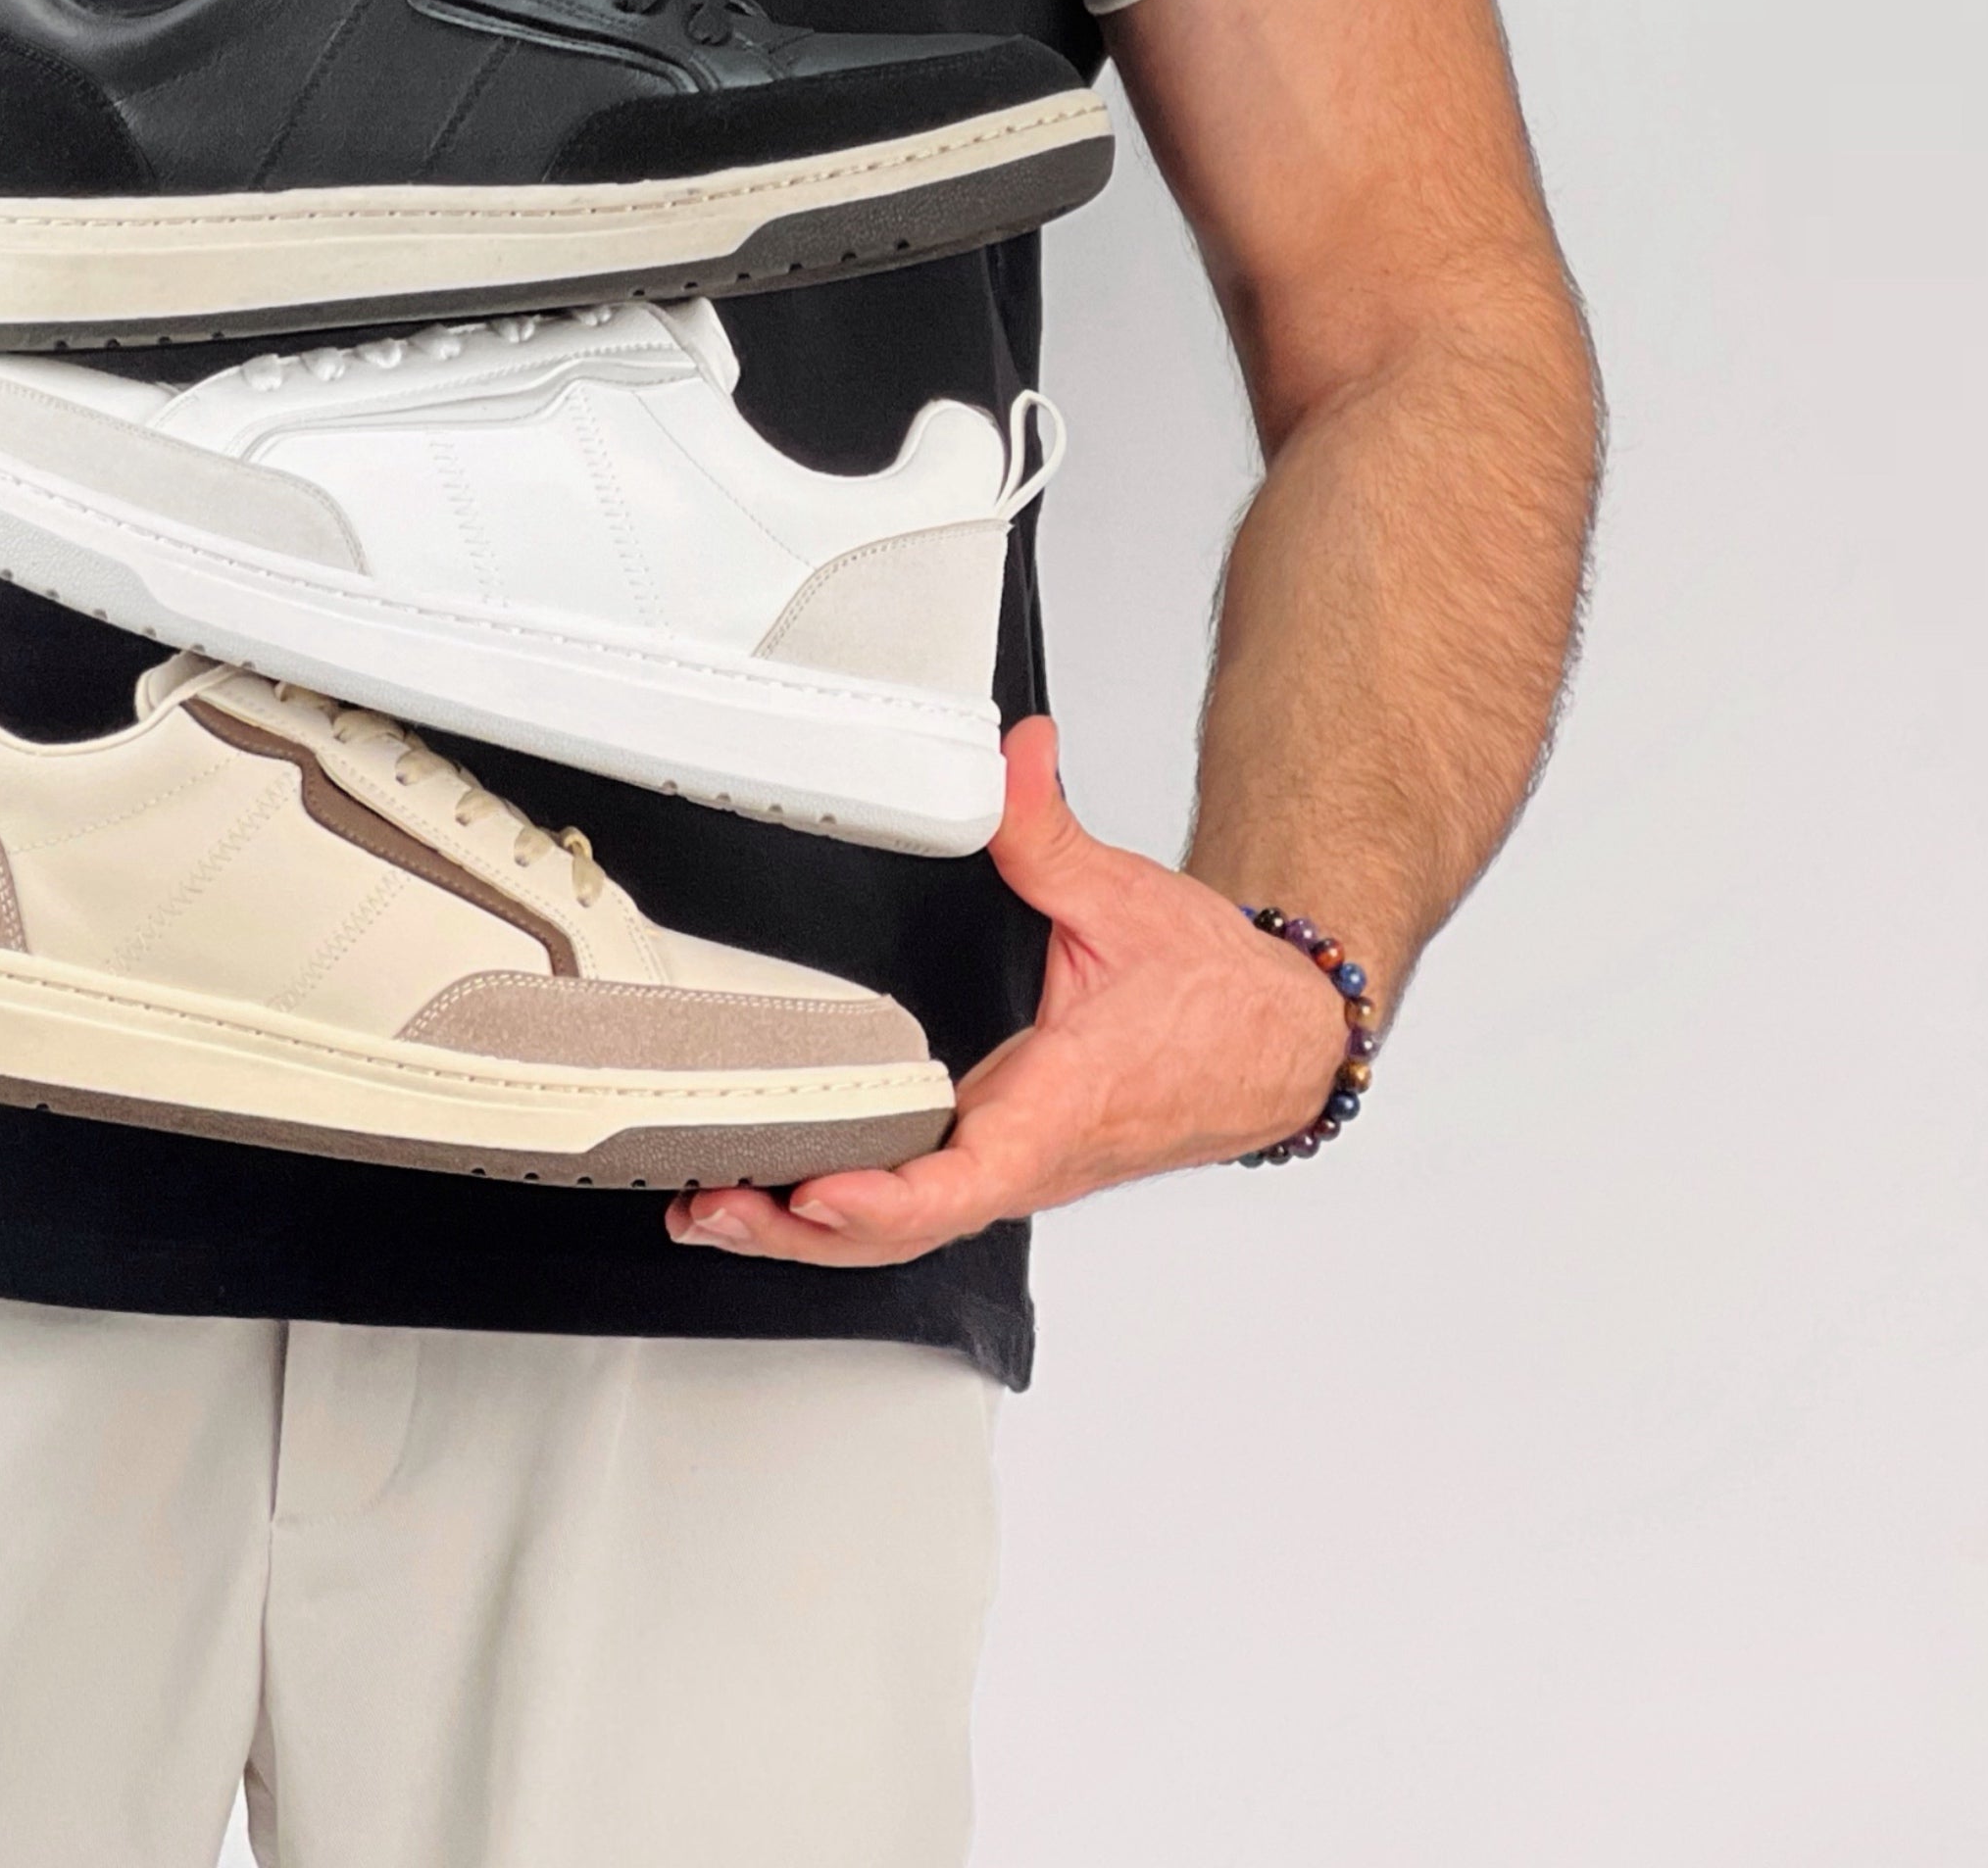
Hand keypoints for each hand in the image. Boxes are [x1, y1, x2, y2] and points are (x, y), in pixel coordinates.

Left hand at [667, 716, 1354, 1268]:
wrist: (1276, 1043)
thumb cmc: (1214, 995)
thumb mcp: (1122, 899)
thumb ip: (1048, 829)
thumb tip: (1016, 755)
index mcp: (1058, 1105)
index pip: (964, 1177)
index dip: (883, 1198)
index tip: (815, 1191)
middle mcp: (1032, 1153)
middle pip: (908, 1225)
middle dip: (804, 1229)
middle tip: (712, 1207)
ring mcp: (1020, 1167)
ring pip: (909, 1228)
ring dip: (812, 1232)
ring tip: (718, 1212)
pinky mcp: (1012, 1160)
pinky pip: (924, 1203)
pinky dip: (851, 1211)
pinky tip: (791, 1196)